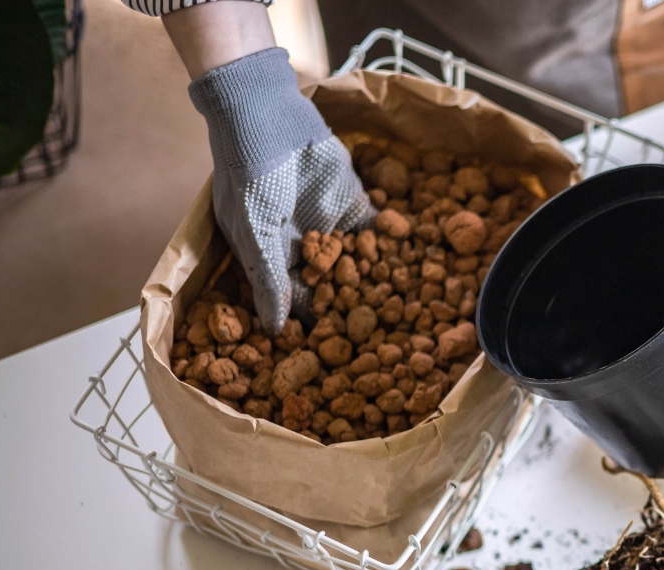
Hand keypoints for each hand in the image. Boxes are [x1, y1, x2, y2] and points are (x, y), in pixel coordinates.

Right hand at [174, 9, 371, 335]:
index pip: (294, 302)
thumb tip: (274, 331)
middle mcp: (305, 249)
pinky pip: (379, 234)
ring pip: (358, 267)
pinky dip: (393, 252)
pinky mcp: (357, 204)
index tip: (330, 359)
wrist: (267, 116)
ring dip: (377, 289)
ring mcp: (333, 227)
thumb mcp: (253, 232)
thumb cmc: (248, 175)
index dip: (310, 327)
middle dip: (351, 314)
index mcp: (272, 259)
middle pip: (332, 289)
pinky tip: (415, 277)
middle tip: (376, 346)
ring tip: (403, 322)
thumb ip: (268, 280)